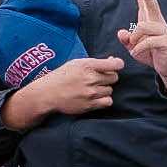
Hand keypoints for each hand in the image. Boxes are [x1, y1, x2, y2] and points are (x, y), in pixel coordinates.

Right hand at [4, 57, 123, 128]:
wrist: (48, 93)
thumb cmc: (62, 76)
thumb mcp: (77, 63)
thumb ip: (95, 63)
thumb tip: (114, 62)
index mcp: (88, 65)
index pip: (114, 65)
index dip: (118, 64)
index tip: (116, 65)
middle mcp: (90, 79)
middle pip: (114, 78)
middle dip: (109, 77)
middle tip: (100, 78)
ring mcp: (90, 93)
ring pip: (110, 90)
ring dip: (104, 88)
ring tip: (94, 88)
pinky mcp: (89, 105)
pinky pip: (108, 101)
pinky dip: (104, 99)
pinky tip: (96, 96)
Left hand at [118, 0, 166, 97]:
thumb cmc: (151, 54)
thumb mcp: (134, 47)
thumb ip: (127, 39)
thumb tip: (121, 33)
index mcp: (150, 19)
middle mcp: (157, 22)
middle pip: (151, 2)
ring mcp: (163, 31)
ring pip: (144, 27)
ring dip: (134, 38)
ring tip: (134, 47)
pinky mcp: (166, 42)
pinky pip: (148, 42)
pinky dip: (138, 48)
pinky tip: (137, 53)